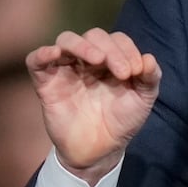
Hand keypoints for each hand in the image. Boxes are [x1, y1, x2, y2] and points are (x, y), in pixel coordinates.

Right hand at [26, 28, 161, 185]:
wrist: (100, 150)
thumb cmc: (122, 121)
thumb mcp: (143, 100)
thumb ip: (150, 78)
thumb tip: (149, 58)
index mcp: (111, 59)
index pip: (117, 40)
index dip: (127, 50)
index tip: (136, 72)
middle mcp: (88, 60)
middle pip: (94, 36)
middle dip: (110, 49)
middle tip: (123, 73)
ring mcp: (66, 69)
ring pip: (67, 40)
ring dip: (82, 45)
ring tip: (97, 59)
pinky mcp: (47, 83)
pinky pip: (36, 61)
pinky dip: (42, 53)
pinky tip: (54, 53)